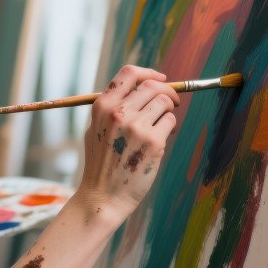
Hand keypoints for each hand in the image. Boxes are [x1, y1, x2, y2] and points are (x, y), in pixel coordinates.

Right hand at [77, 65, 178, 225]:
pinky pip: (170, 122)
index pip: (129, 73)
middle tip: (172, 102)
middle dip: (167, 91)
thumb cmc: (101, 163)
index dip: (149, 72)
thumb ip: (113, 107)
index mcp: (102, 106)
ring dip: (168, 111)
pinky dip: (170, 127)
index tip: (161, 78)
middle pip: (152, 86)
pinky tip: (160, 140)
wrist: (103, 196)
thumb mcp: (95, 129)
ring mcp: (136, 126)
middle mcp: (118, 112)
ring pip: (164, 103)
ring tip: (163, 125)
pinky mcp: (154, 142)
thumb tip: (143, 88)